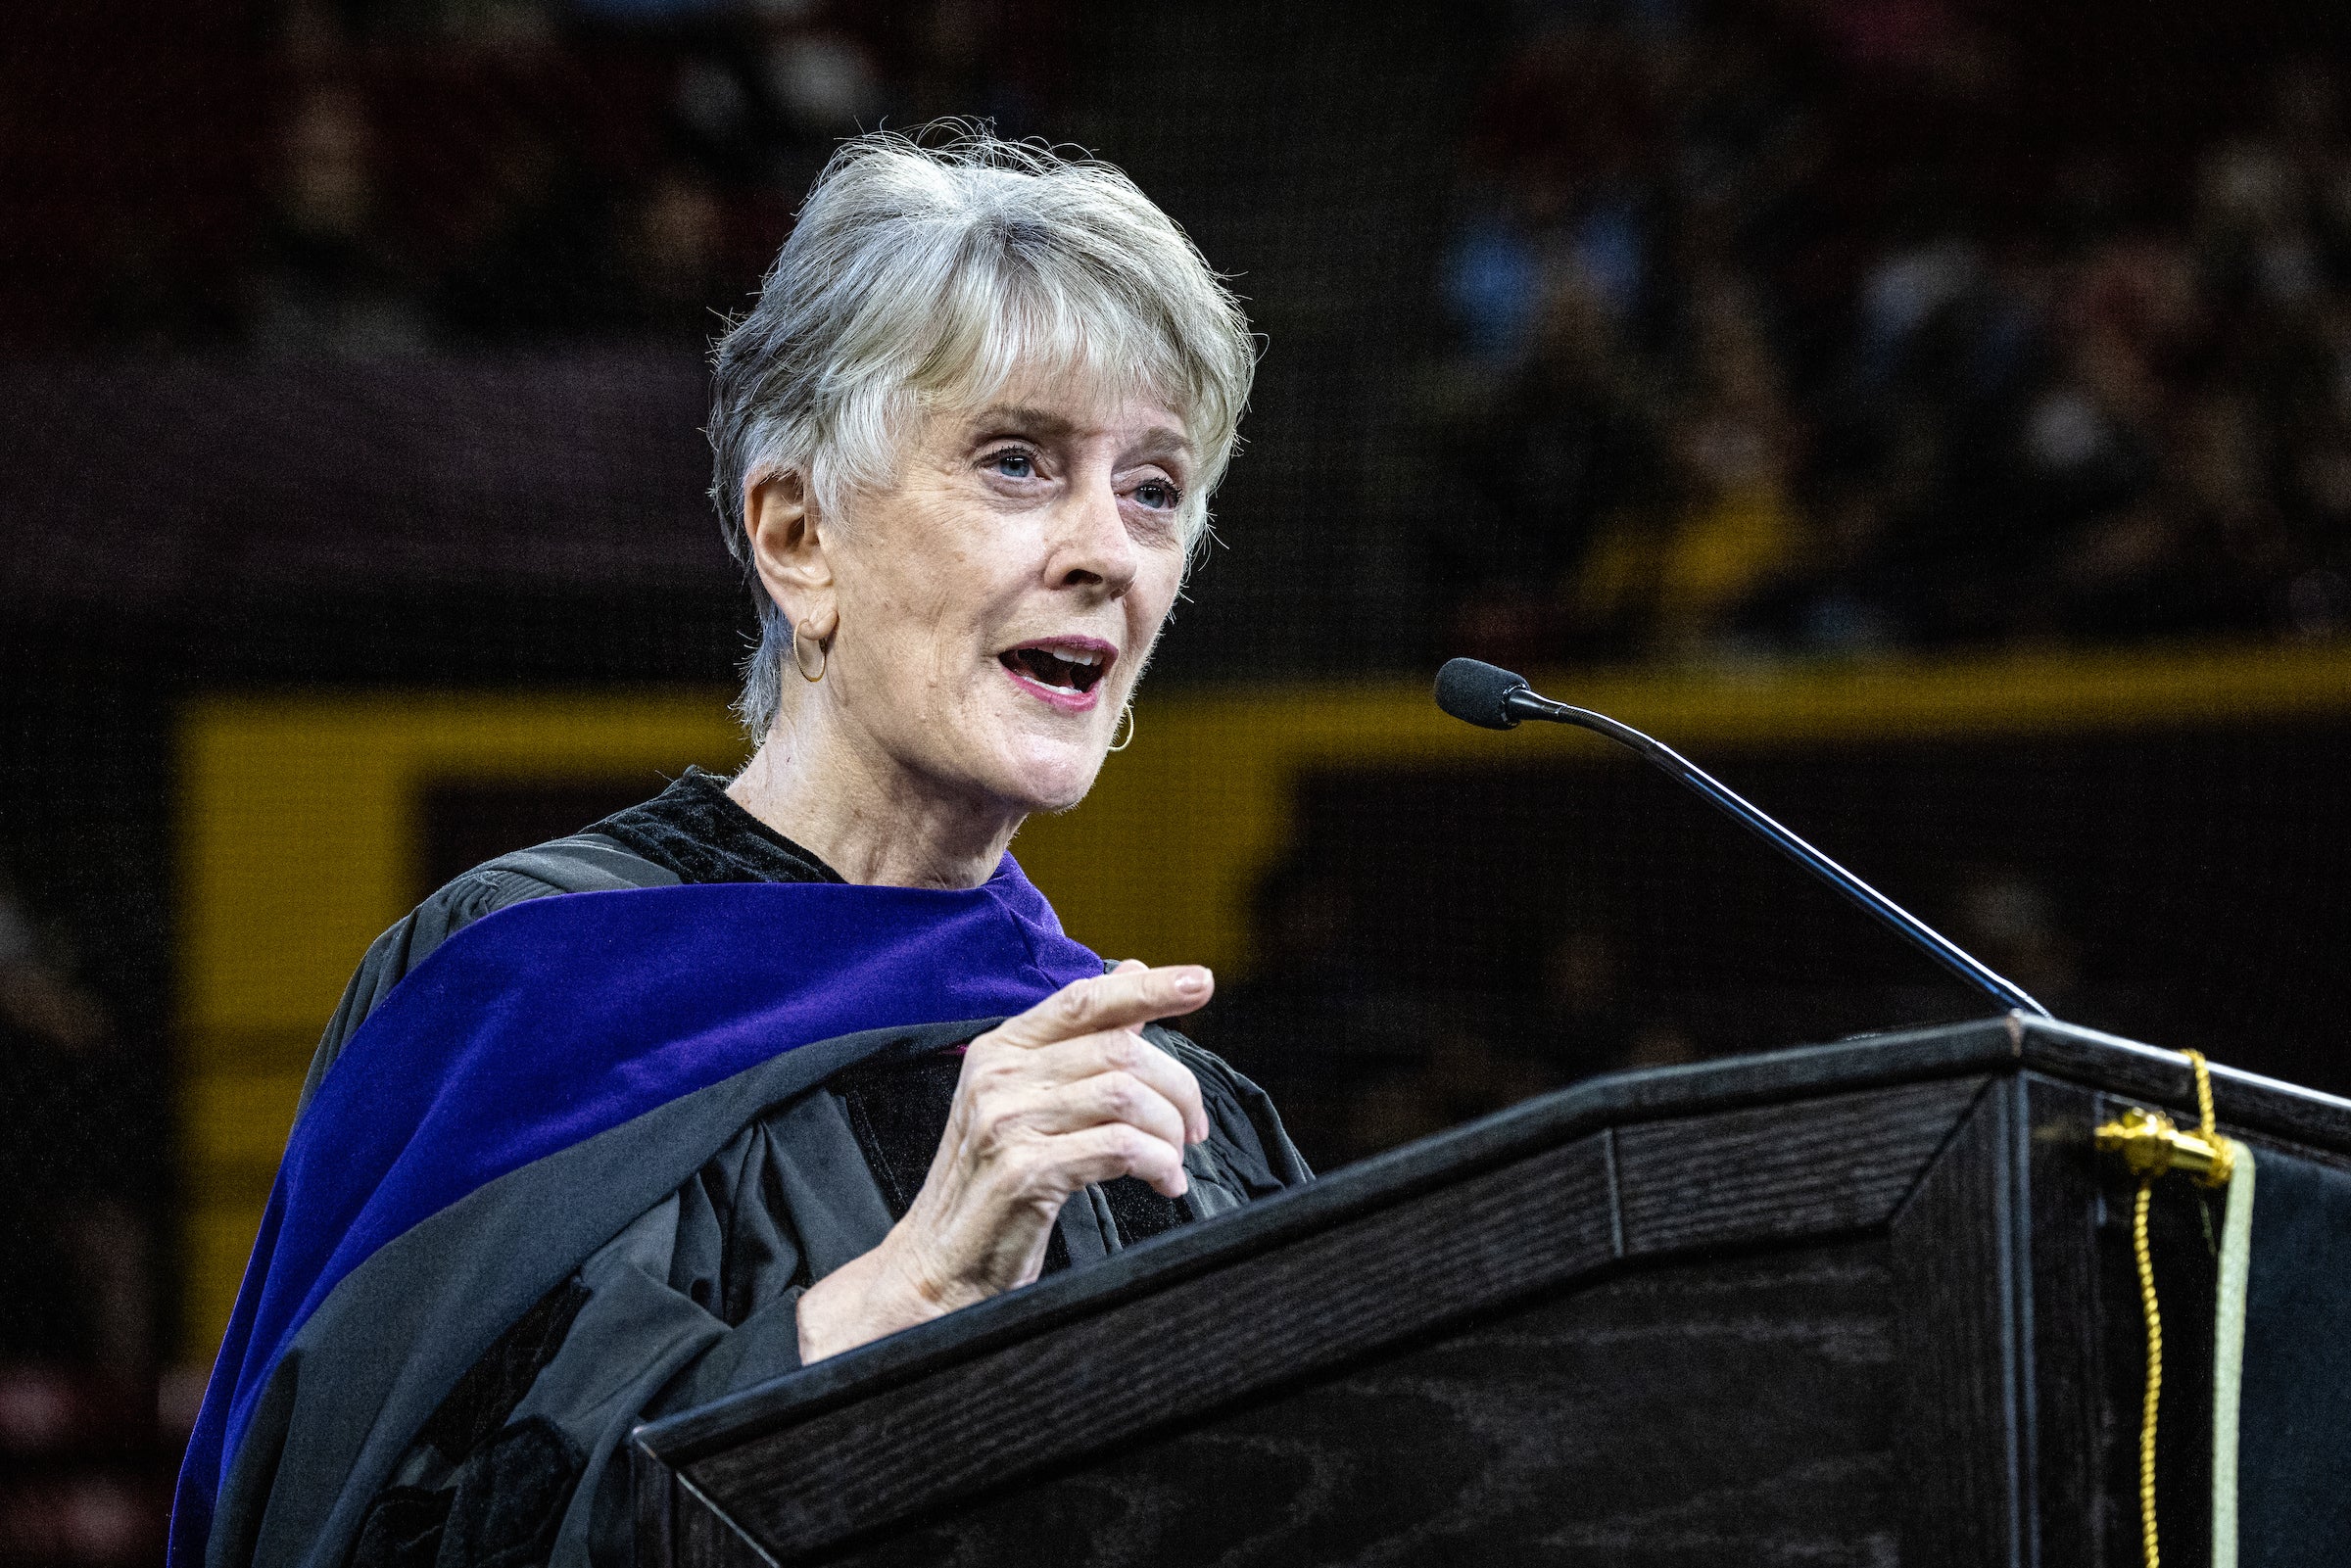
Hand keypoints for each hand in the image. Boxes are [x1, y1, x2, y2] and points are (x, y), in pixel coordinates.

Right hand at [796, 961, 1212, 1361]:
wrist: (939, 1264)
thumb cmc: (992, 1183)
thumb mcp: (1031, 1100)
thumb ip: (1082, 1040)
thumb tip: (1132, 973)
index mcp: (1001, 1049)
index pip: (1084, 998)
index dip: (1148, 987)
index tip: (1200, 981)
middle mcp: (998, 1075)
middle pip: (1119, 1049)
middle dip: (1178, 1085)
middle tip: (1195, 1125)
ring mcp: (1007, 1122)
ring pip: (1126, 1096)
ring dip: (1170, 1130)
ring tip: (1175, 1159)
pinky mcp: (1024, 1171)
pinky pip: (1120, 1147)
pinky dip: (1158, 1164)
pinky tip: (1164, 1183)